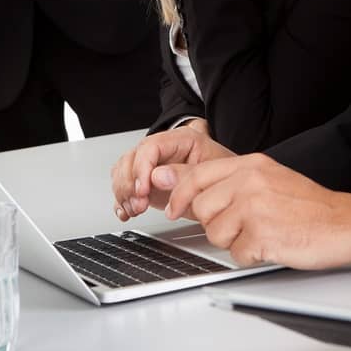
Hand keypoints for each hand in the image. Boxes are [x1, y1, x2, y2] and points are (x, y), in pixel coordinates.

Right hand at [111, 119, 230, 219]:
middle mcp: (162, 149)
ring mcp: (153, 165)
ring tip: (135, 209)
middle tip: (140, 204)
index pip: (150, 147)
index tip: (143, 190)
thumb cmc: (223, 175)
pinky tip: (126, 211)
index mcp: (180, 139)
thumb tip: (156, 177)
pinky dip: (122, 200)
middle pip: (131, 159)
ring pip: (123, 171)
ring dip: (124, 193)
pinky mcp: (147, 182)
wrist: (228, 186)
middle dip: (130, 184)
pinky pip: (125, 185)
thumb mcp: (211, 173)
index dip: (142, 168)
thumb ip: (184, 174)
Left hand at [157, 154, 350, 268]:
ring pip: (214, 234)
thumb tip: (186, 186)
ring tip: (261, 234)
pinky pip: (236, 254)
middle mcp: (249, 183)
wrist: (345, 223)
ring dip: (233, 242)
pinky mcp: (261, 236)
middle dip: (214, 223)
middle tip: (240, 226)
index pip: (197, 176)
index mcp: (251, 165)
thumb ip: (231, 180)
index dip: (179, 195)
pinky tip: (271, 245)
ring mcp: (254, 209)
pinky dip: (251, 256)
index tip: (174, 208)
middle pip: (201, 208)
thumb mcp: (270, 178)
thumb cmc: (310, 205)